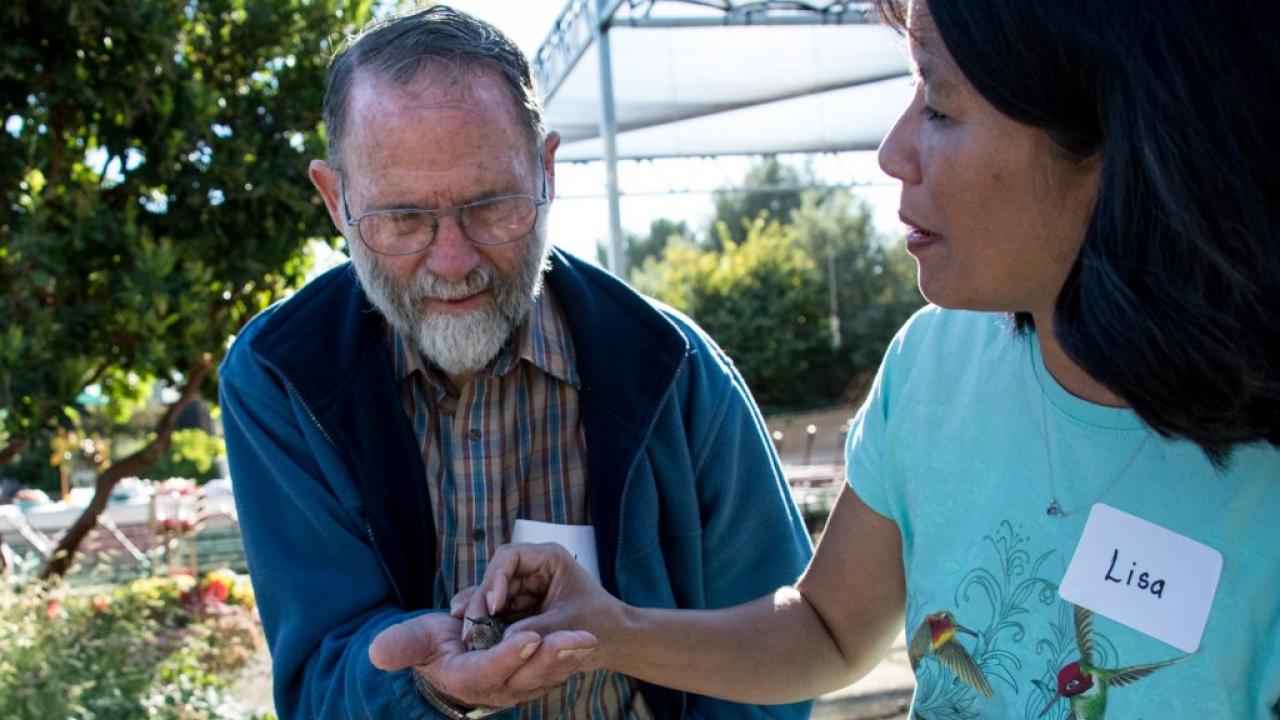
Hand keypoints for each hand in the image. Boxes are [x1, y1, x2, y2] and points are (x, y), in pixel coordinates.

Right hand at [368, 609, 597, 708]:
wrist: (453, 659)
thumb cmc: (433, 646)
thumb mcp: (415, 641)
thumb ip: (401, 647)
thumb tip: (376, 651)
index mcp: (467, 678)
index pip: (491, 668)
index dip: (509, 654)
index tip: (529, 636)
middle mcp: (497, 687)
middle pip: (528, 673)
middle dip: (553, 656)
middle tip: (578, 637)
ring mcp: (518, 685)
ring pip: (548, 673)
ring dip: (570, 657)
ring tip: (589, 638)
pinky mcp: (534, 677)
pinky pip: (556, 668)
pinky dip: (573, 656)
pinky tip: (589, 639)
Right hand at [464, 542, 626, 665]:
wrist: (616, 638)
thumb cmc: (601, 624)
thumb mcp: (569, 626)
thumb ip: (536, 629)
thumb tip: (502, 640)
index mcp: (549, 558)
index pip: (509, 557)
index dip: (494, 578)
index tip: (491, 606)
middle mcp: (533, 569)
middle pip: (496, 577)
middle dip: (482, 601)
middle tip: (470, 628)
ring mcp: (525, 588)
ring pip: (493, 595)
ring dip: (480, 614)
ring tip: (468, 636)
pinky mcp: (521, 607)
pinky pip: (497, 612)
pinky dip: (487, 624)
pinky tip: (473, 638)